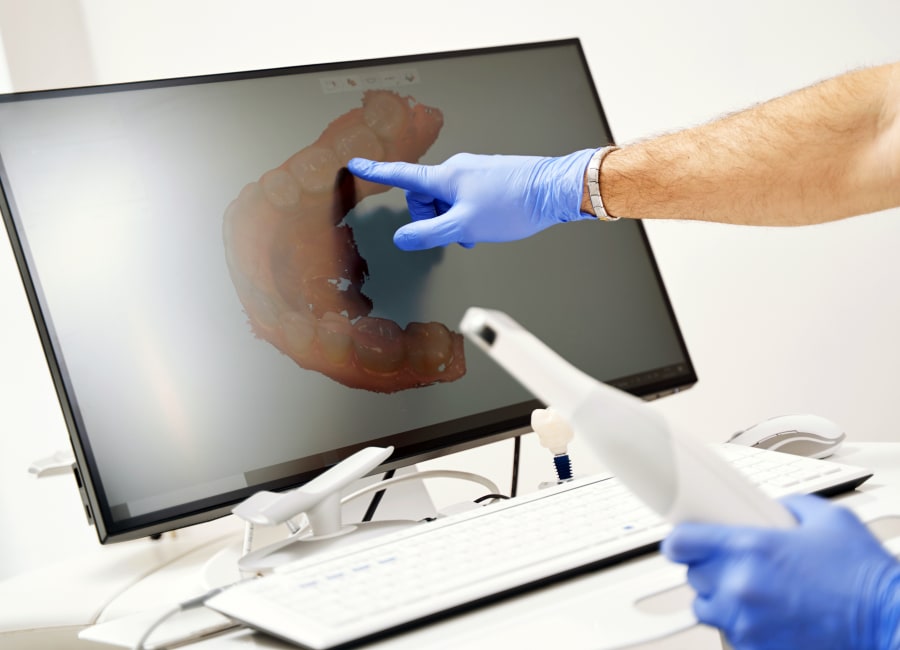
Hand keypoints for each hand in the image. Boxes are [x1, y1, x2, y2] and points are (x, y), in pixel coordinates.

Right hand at [347, 149, 596, 249]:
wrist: (554, 190)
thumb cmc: (514, 204)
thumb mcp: (465, 227)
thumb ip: (430, 234)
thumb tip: (402, 239)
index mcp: (446, 176)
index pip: (402, 174)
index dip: (376, 172)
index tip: (356, 164)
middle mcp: (458, 168)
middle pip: (425, 194)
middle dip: (431, 217)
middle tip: (451, 236)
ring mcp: (475, 171)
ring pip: (447, 198)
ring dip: (452, 219)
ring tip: (473, 235)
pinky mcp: (490, 177)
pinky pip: (465, 196)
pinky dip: (467, 214)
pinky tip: (484, 227)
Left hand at [661, 495, 899, 649]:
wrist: (890, 622)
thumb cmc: (864, 576)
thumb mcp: (827, 519)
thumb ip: (788, 507)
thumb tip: (772, 509)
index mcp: (750, 547)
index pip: (681, 543)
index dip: (679, 541)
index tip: (682, 542)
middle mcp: (741, 585)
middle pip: (692, 575)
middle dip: (709, 568)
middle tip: (735, 565)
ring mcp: (747, 621)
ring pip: (706, 608)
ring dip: (720, 599)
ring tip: (750, 593)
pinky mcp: (758, 649)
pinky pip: (730, 634)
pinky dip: (741, 625)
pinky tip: (768, 615)